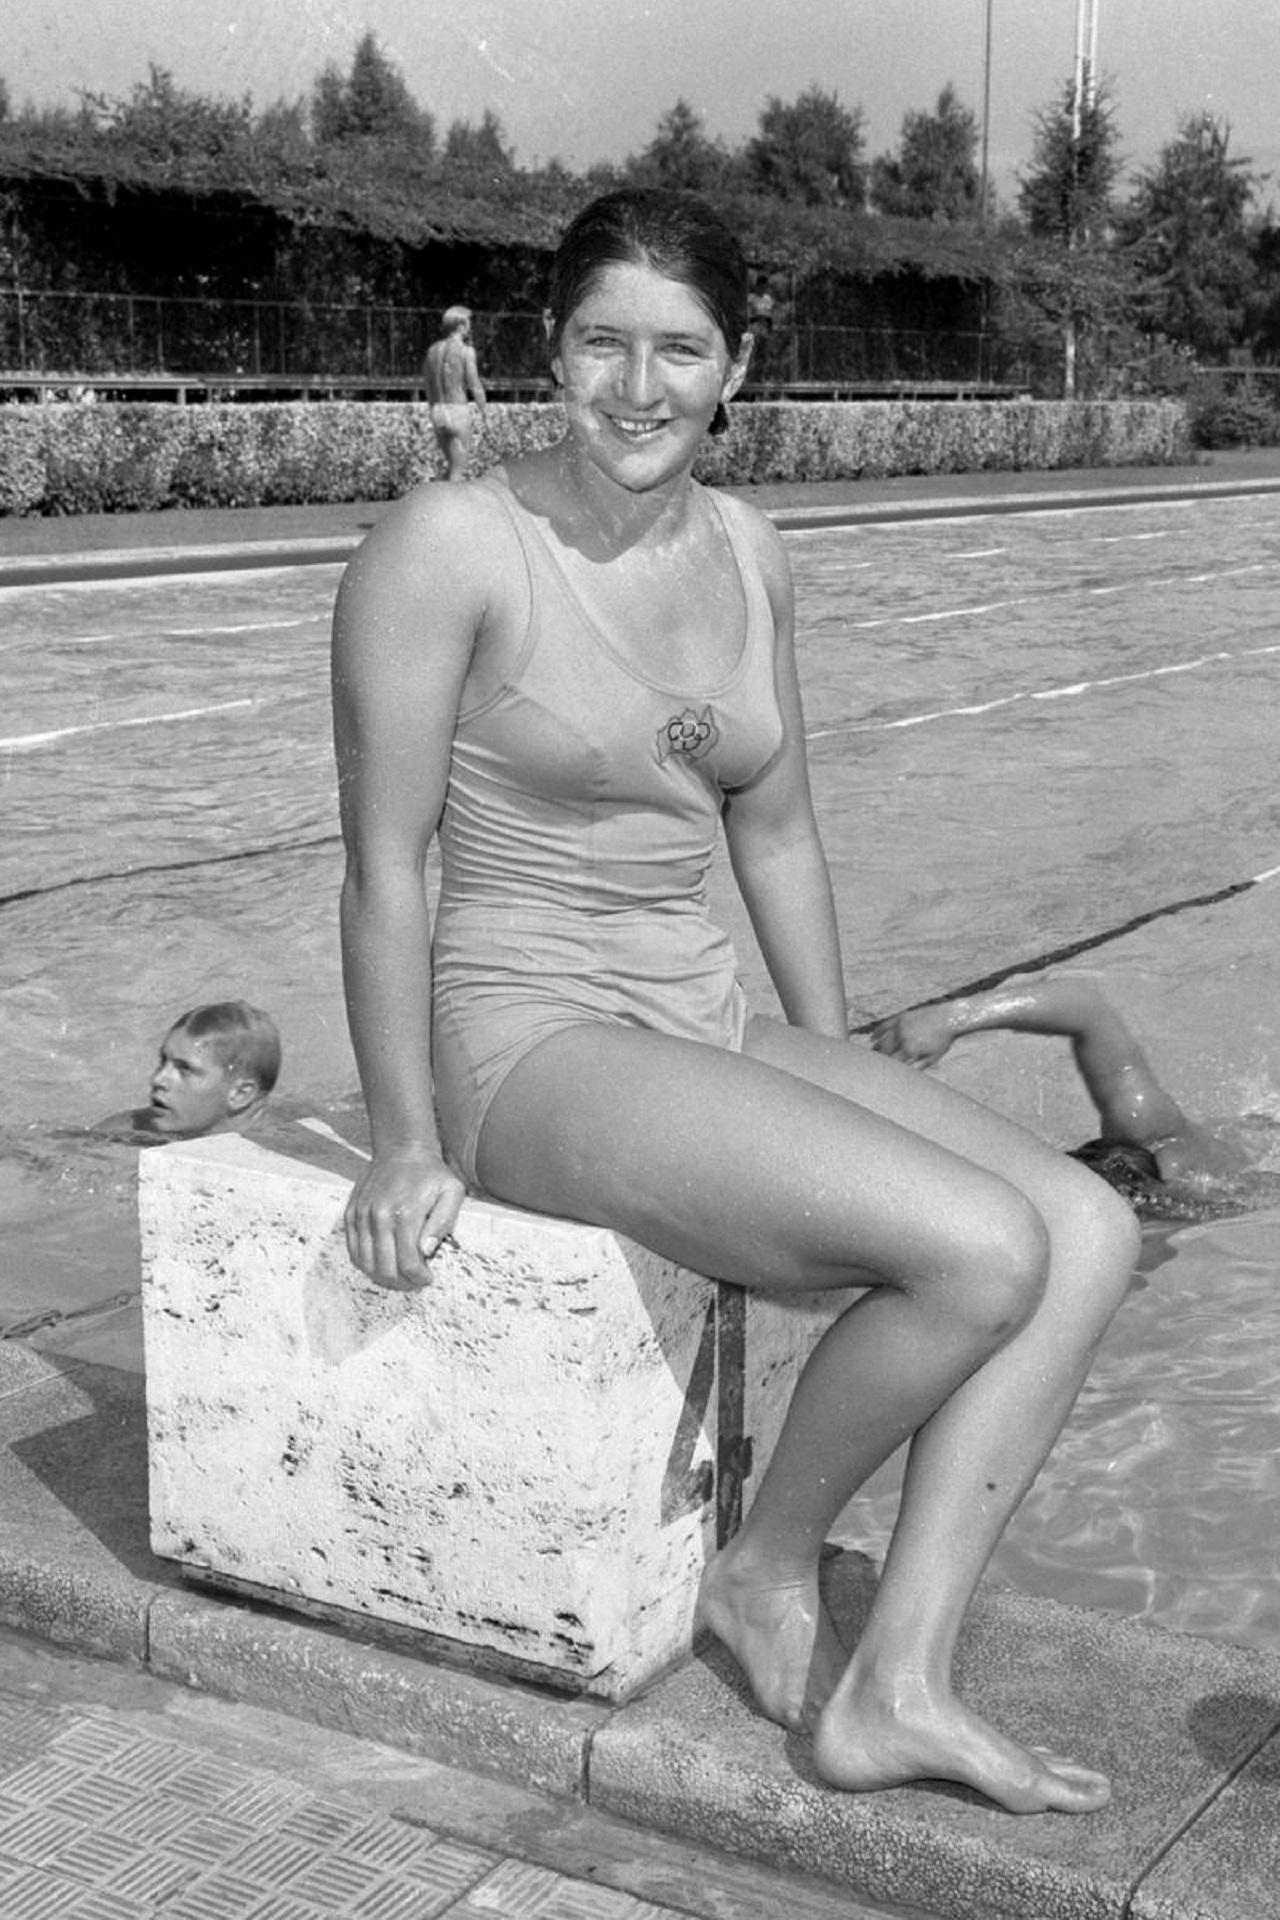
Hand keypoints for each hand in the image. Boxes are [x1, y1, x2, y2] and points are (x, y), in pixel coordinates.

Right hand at [344, 1148, 464, 1290]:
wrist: (402, 1150)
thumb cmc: (430, 1174)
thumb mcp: (451, 1192)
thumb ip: (443, 1223)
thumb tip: (427, 1251)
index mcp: (406, 1213)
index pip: (407, 1262)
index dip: (418, 1278)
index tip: (427, 1279)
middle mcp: (379, 1216)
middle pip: (384, 1268)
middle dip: (402, 1283)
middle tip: (414, 1281)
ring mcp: (362, 1216)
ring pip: (365, 1263)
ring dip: (382, 1276)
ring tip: (399, 1274)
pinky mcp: (351, 1214)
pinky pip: (353, 1250)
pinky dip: (366, 1263)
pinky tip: (382, 1261)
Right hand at [871, 1004, 955, 1068]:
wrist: (950, 1018)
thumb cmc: (943, 1040)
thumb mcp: (934, 1057)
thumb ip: (919, 1067)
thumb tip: (907, 1076)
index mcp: (910, 1050)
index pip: (893, 1063)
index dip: (887, 1070)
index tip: (881, 1076)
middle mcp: (903, 1038)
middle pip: (884, 1052)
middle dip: (879, 1060)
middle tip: (873, 1067)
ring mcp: (900, 1026)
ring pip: (882, 1040)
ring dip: (876, 1048)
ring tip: (872, 1055)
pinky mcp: (901, 1017)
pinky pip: (885, 1025)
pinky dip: (877, 1032)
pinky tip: (872, 1038)